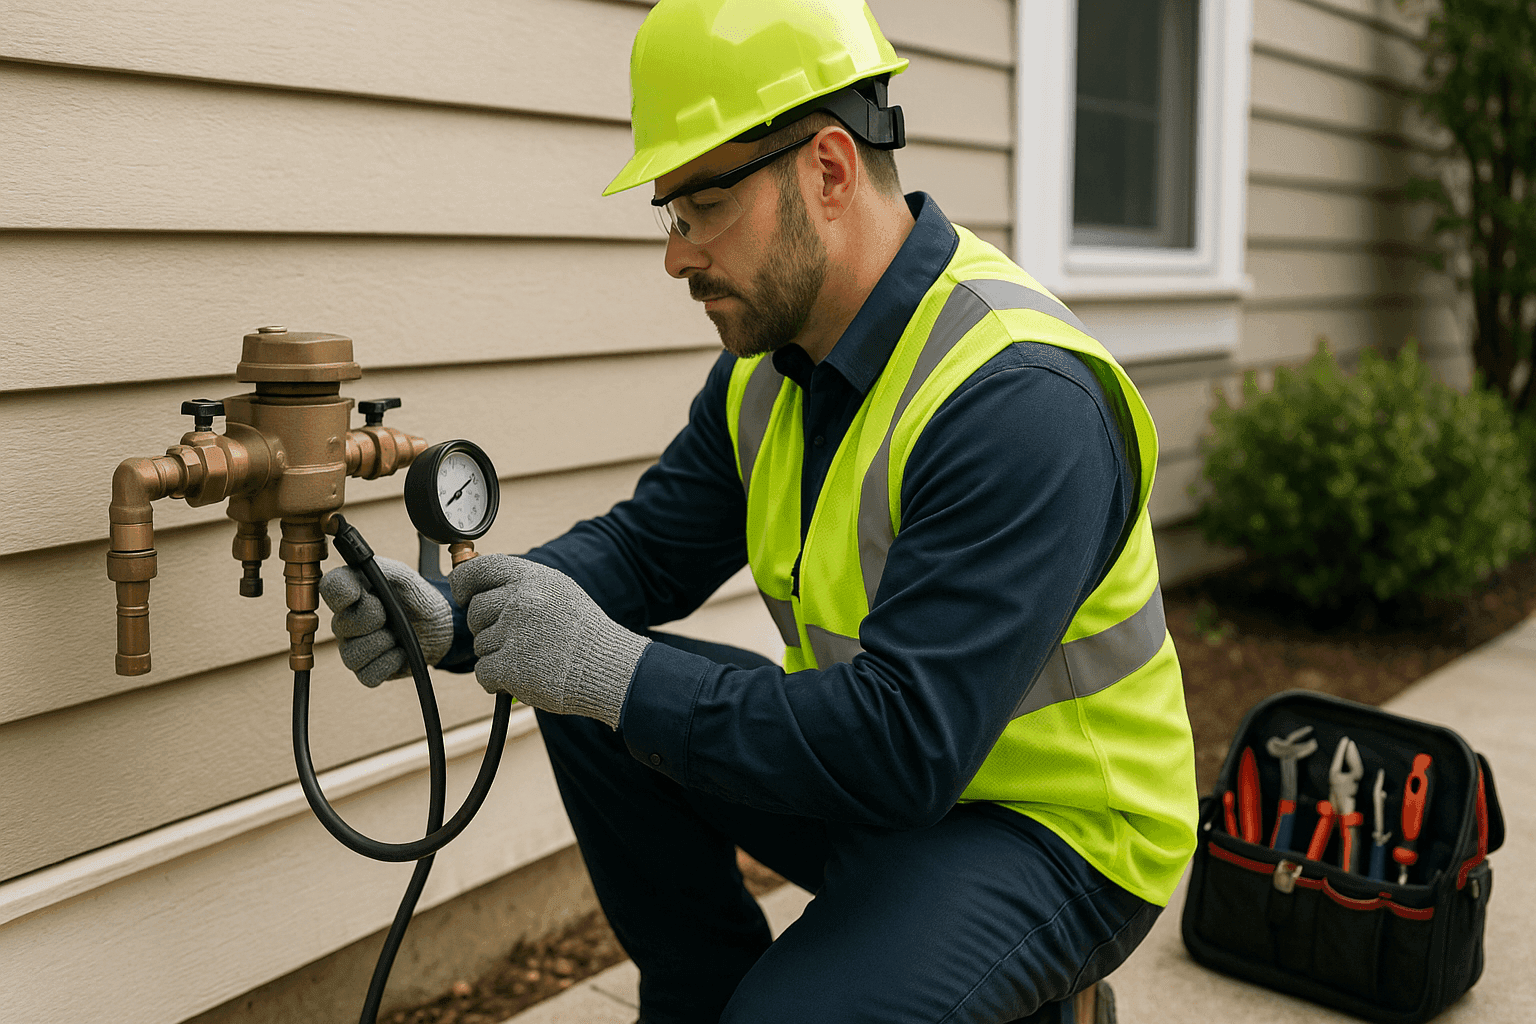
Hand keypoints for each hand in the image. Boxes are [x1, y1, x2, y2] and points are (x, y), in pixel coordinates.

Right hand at [319, 556, 453, 685]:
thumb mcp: (405, 577)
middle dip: (374, 620)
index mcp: (351, 592)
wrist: (441, 626)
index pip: (329, 588)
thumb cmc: (418, 598)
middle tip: (390, 615)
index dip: (342, 593)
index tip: (361, 593)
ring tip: (397, 635)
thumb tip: (362, 565)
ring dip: (383, 644)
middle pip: (342, 626)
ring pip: (352, 655)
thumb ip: (383, 568)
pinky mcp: (366, 670)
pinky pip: (367, 675)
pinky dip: (389, 664)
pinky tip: (400, 652)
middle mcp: (345, 620)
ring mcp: (353, 647)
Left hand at [450, 554, 649, 728]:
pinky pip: (482, 672)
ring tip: (532, 657)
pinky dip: (497, 680)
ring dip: (498, 656)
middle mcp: (521, 601)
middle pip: (475, 611)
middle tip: (516, 638)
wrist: (609, 668)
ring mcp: (515, 633)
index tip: (464, 595)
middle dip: (487, 628)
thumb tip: (474, 583)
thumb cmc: (584, 634)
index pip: (478, 570)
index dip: (464, 583)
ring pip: (480, 644)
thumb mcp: (558, 592)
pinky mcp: (510, 666)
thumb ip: (520, 585)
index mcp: (533, 579)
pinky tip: (523, 677)